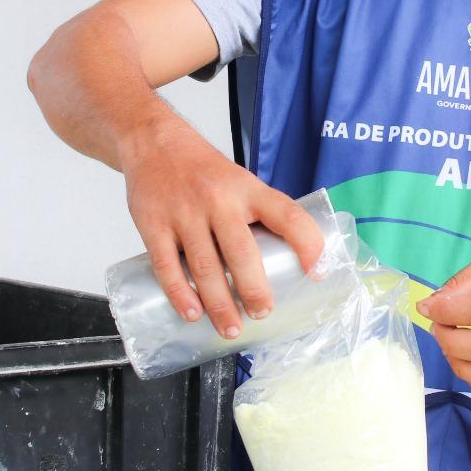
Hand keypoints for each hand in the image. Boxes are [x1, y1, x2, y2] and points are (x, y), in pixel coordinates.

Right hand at [120, 116, 326, 337]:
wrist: (153, 142)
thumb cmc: (203, 169)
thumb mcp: (239, 180)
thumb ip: (257, 215)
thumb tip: (286, 261)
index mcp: (248, 189)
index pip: (287, 215)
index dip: (308, 244)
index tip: (318, 272)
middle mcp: (218, 200)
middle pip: (242, 252)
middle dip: (255, 290)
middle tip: (262, 313)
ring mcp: (184, 213)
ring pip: (205, 266)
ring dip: (220, 304)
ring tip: (231, 328)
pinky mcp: (153, 224)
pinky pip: (166, 265)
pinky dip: (180, 293)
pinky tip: (192, 312)